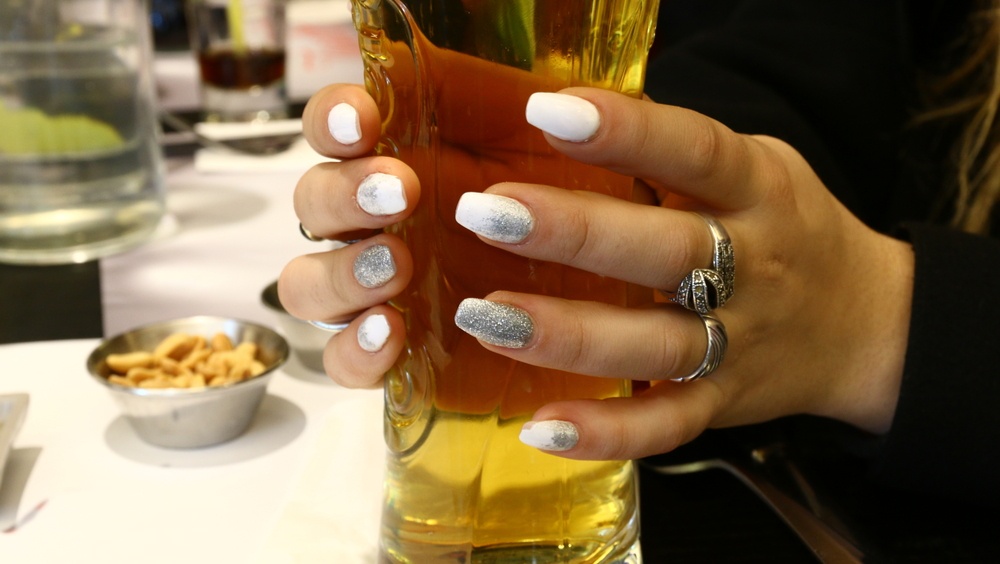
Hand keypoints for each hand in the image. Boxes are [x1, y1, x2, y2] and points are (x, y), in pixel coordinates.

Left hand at [279, 83, 914, 460]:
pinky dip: (608, 433)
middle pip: (664, 250)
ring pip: (654, 344)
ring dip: (567, 335)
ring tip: (485, 315)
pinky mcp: (724, 402)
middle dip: (573, 231)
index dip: (627, 131)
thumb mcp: (758, 167)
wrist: (865, 324)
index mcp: (760, 191)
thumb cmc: (789, 228)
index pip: (695, 152)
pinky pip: (667, 426)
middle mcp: (753, 266)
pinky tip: (541, 429)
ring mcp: (738, 342)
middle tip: (487, 213)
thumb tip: (572, 120)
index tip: (549, 113)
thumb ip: (680, 154)